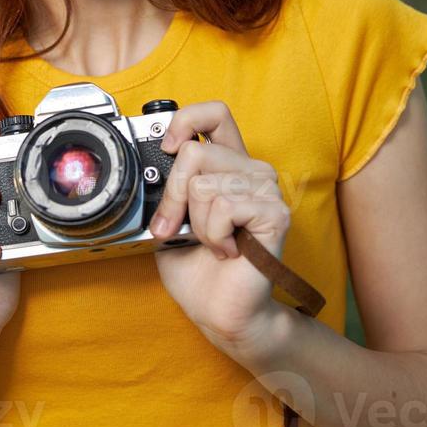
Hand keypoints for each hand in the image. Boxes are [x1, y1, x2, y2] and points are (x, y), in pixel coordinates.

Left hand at [147, 100, 290, 356]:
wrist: (222, 312)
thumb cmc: (199, 270)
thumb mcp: (170, 220)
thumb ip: (167, 189)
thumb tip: (152, 165)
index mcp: (229, 165)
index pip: (214, 114)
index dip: (185, 122)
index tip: (166, 149)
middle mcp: (251, 171)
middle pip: (194, 153)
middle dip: (172, 197)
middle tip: (178, 229)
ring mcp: (266, 190)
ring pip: (203, 184)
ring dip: (195, 224)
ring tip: (212, 243)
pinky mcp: (274, 213)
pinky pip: (223, 207)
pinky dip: (213, 235)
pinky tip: (227, 250)